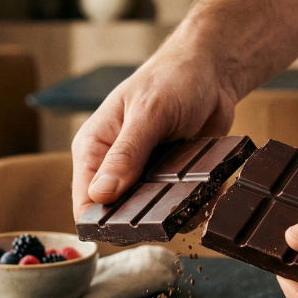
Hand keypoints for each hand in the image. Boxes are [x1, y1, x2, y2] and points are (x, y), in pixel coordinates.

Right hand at [71, 50, 237, 219]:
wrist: (212, 71)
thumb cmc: (172, 79)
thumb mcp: (149, 113)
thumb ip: (127, 153)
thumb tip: (101, 194)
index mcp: (94, 148)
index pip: (85, 201)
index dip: (103, 221)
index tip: (131, 226)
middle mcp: (115, 165)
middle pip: (119, 213)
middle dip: (144, 219)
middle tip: (170, 211)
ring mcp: (144, 174)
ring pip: (151, 213)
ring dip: (172, 214)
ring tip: (193, 202)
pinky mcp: (173, 178)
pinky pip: (179, 205)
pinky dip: (195, 207)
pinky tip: (208, 198)